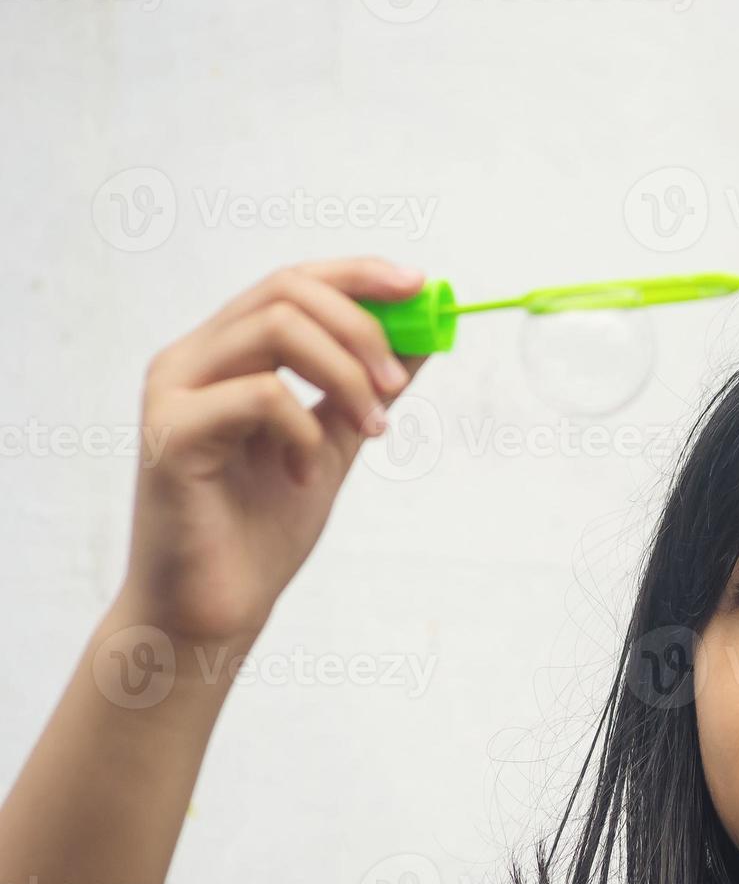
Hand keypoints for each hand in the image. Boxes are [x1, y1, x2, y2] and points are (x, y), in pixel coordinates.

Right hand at [119, 257, 429, 646]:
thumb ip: (368, 388)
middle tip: (397, 386)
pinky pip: (261, 396)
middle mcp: (192, 359)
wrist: (214, 609)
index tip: (420, 286)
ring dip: (345, 374)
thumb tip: (423, 337)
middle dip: (363, 328)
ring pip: (276, 329)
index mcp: (226, 354)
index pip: (293, 281)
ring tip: (371, 429)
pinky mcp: (170, 434)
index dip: (359, 274)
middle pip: (287, 291)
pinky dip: (304, 431)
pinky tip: (304, 476)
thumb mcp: (336, 442)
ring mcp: (173, 392)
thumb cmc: (262, 529)